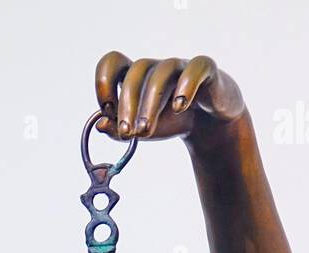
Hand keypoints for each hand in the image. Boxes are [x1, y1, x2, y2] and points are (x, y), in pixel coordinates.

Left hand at [94, 52, 243, 143]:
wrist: (208, 125)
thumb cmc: (171, 121)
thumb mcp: (143, 130)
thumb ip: (120, 130)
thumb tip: (100, 125)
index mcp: (136, 77)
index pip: (113, 63)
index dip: (104, 80)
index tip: (105, 107)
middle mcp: (155, 67)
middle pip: (135, 72)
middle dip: (127, 104)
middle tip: (128, 133)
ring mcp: (179, 66)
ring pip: (160, 75)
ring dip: (149, 104)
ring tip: (146, 131)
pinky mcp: (203, 69)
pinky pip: (194, 69)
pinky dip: (185, 87)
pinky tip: (179, 108)